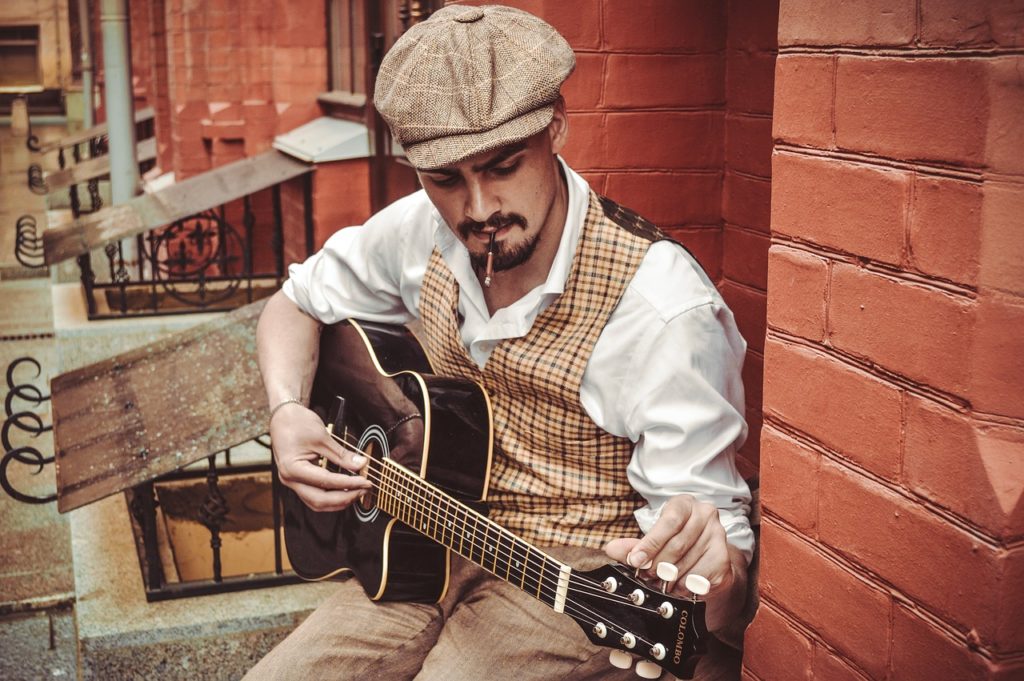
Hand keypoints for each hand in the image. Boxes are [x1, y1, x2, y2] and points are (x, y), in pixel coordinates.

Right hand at [270, 402, 371, 511]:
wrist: (282, 416)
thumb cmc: (297, 423)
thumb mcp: (322, 437)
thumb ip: (341, 454)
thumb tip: (361, 464)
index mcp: (292, 468)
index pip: (326, 482)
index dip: (348, 484)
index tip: (365, 482)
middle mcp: (289, 479)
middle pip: (319, 500)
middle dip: (344, 498)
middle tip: (364, 490)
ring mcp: (292, 482)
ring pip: (316, 502)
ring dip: (338, 501)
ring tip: (357, 492)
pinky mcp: (297, 481)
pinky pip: (314, 496)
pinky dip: (330, 497)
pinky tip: (345, 491)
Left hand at [604, 494, 745, 629]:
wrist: (706, 557)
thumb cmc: (675, 543)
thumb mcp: (654, 539)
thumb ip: (634, 545)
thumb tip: (611, 549)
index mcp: (685, 504)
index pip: (669, 522)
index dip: (651, 543)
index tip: (636, 561)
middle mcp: (705, 514)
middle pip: (678, 544)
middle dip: (657, 565)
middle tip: (645, 576)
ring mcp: (717, 535)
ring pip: (688, 563)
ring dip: (669, 579)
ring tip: (659, 584)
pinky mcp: (724, 557)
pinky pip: (700, 577)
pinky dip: (684, 586)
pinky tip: (678, 587)